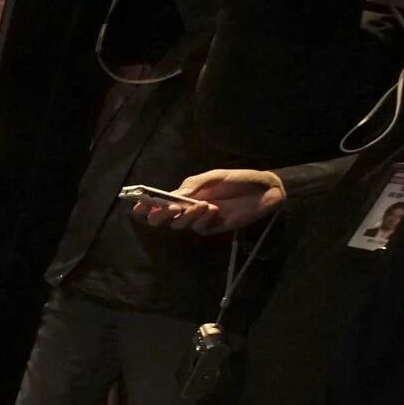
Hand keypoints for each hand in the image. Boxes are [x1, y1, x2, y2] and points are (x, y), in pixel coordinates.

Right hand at [134, 168, 282, 234]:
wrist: (264, 190)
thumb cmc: (238, 179)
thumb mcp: (214, 176)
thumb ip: (194, 185)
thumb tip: (173, 194)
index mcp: (182, 194)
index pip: (157, 202)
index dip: (145, 206)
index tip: (139, 205)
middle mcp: (185, 208)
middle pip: (160, 220)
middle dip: (159, 216)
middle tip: (170, 208)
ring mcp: (197, 219)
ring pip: (178, 225)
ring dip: (187, 215)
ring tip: (204, 204)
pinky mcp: (210, 228)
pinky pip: (198, 228)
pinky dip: (201, 219)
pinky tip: (213, 210)